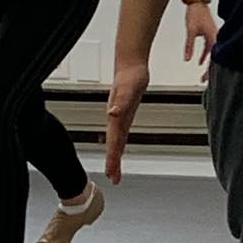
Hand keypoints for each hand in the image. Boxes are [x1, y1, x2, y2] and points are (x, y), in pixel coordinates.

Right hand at [105, 61, 149, 184]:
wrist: (130, 64)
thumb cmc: (130, 75)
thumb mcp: (128, 89)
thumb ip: (121, 102)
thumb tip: (113, 114)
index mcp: (116, 117)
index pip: (114, 142)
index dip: (113, 158)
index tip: (111, 173)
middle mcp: (116, 119)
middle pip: (113, 145)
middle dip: (113, 162)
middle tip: (114, 179)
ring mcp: (120, 116)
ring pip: (116, 140)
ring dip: (115, 155)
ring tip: (115, 170)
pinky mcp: (124, 113)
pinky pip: (121, 133)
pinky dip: (119, 143)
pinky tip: (119, 147)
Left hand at [184, 3, 217, 81]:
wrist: (197, 2)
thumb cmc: (195, 13)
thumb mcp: (190, 31)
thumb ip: (189, 46)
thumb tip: (187, 58)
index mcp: (214, 37)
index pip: (213, 58)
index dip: (209, 70)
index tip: (205, 78)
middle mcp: (217, 37)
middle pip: (215, 58)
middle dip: (210, 70)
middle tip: (204, 80)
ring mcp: (215, 36)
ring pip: (213, 54)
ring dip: (208, 64)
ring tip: (204, 74)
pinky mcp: (211, 34)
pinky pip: (210, 49)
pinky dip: (206, 56)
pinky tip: (199, 61)